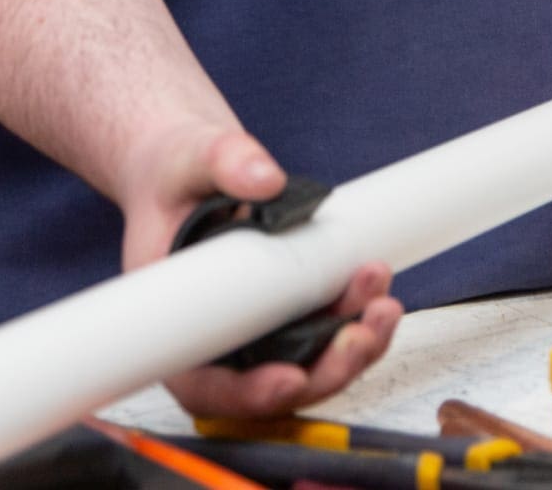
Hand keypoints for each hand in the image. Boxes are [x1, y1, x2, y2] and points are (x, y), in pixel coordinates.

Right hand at [116, 119, 402, 417]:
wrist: (183, 166)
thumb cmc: (171, 173)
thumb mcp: (188, 155)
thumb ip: (223, 160)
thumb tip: (265, 179)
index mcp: (169, 317)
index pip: (202, 384)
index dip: (247, 395)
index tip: (289, 377)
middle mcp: (212, 336)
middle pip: (269, 386)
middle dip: (324, 371)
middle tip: (360, 334)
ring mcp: (252, 328)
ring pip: (305, 368)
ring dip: (351, 348)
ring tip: (381, 303)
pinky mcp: (283, 312)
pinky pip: (321, 336)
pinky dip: (354, 322)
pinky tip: (375, 289)